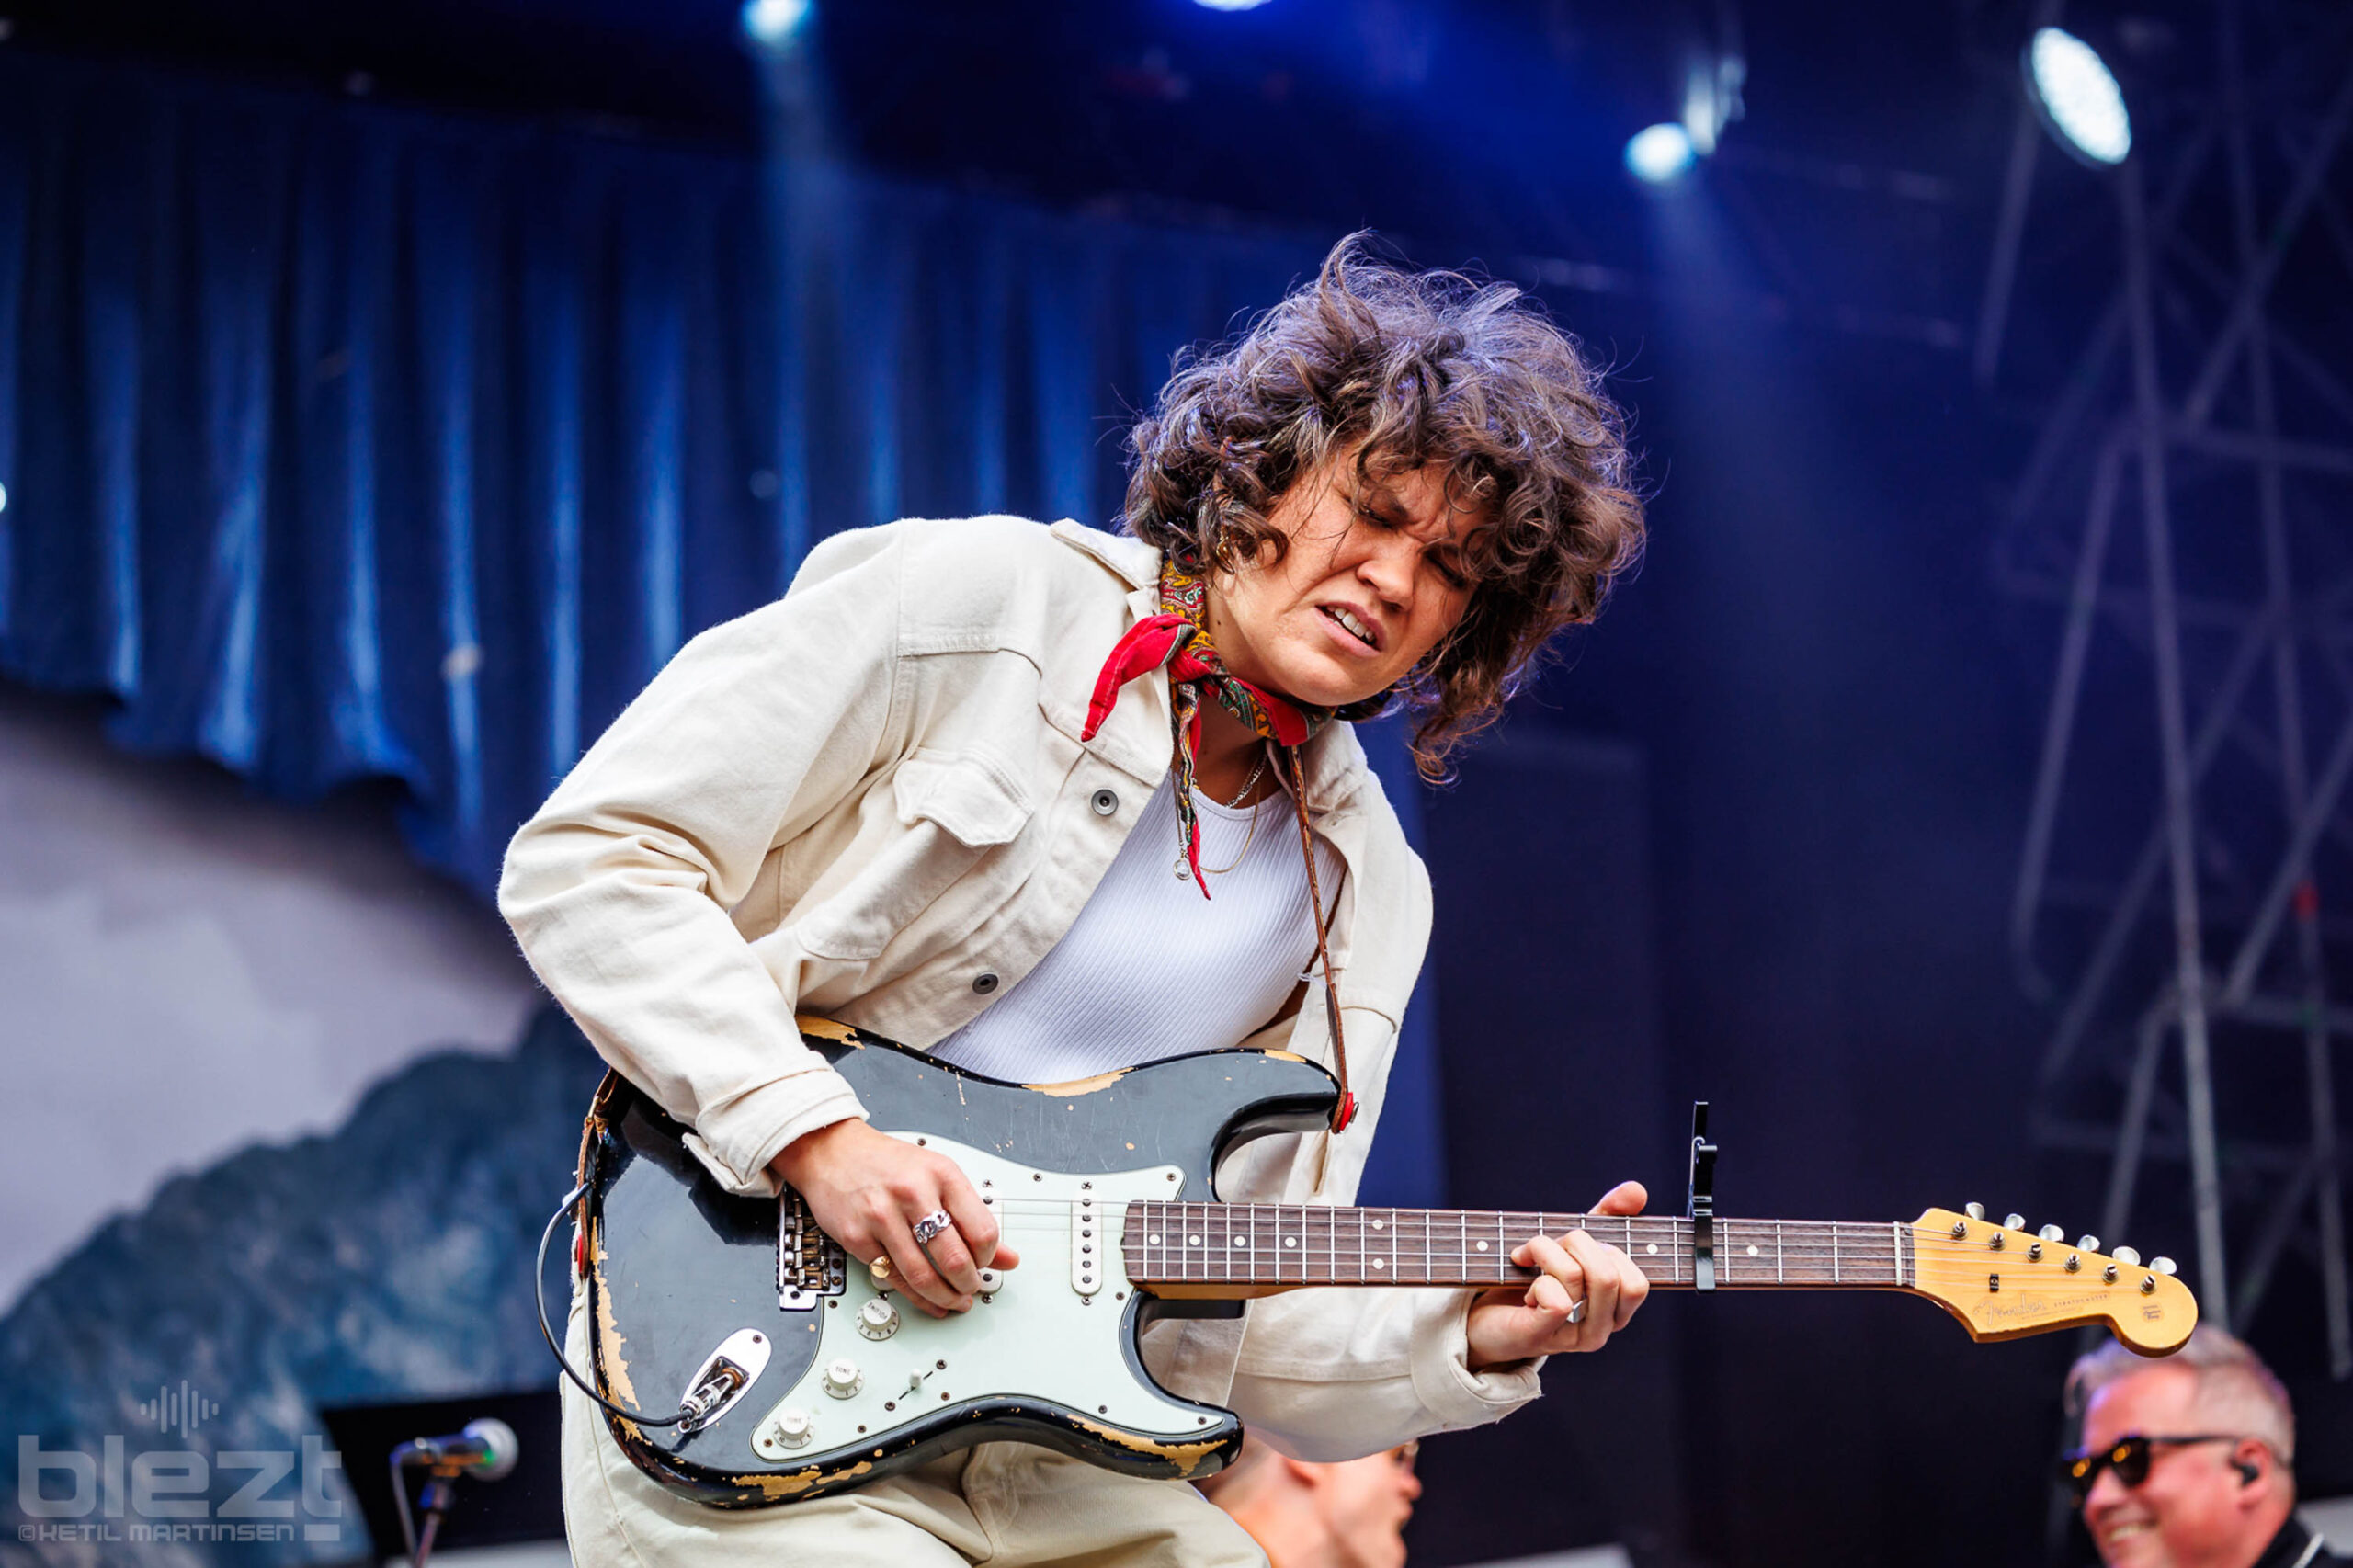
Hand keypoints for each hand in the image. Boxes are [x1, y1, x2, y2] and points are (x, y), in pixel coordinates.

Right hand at [770, 1120, 1020, 1317]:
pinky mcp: (857, 1237)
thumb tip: (1007, 1257)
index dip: (989, 1257)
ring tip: (956, 1301)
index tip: (987, 1263)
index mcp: (941, 1174)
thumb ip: (973, 1216)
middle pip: (954, 1257)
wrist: (833, 1151)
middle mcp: (912, 1193)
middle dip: (969, 1283)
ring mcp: (881, 1216)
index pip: (981, 1230)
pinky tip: (929, 1301)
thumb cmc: (889, 1163)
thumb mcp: (938, 1176)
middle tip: (972, 1288)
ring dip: (945, 1297)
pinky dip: (916, 1298)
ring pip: (922, 1275)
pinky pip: (893, 1279)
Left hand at [1464, 1181, 1649, 1370]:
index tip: (1578, 1247)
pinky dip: (1536, 1281)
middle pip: (1608, 1275)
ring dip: (1544, 1252)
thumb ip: (1607, 1217)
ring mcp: (1573, 1338)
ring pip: (1575, 1277)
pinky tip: (1527, 1289)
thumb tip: (1637, 1190)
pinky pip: (1555, 1301)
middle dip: (1574, 1244)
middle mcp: (1601, 1329)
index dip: (1610, 1252)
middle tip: (1548, 1248)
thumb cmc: (1535, 1277)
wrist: (1488, 1317)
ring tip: (1529, 1260)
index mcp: (1615, 1310)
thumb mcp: (1574, 1244)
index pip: (1637, 1284)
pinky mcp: (1542, 1336)